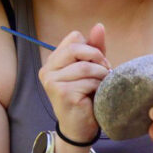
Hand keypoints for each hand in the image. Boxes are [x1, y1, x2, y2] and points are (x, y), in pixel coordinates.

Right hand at [38, 23, 109, 143]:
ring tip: (102, 85)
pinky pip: (88, 81)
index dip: (91, 47)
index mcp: (53, 61)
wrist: (81, 127)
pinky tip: (96, 95)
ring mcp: (52, 82)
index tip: (99, 62)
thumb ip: (95, 47)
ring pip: (86, 66)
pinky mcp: (62, 93)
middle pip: (77, 47)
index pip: (74, 37)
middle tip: (105, 71)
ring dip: (101, 75)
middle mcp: (47, 70)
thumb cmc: (87, 96)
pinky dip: (99, 87)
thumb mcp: (92, 68)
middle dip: (97, 57)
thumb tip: (99, 25)